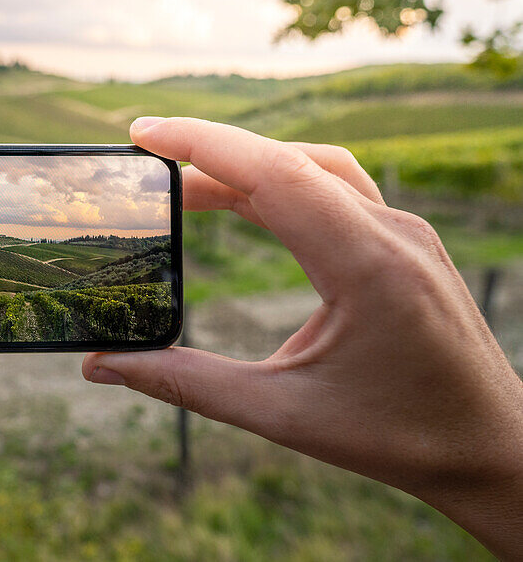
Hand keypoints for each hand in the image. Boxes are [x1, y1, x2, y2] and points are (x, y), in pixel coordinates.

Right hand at [83, 116, 522, 556]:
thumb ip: (185, 384)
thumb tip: (100, 366)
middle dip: (209, 152)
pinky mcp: (406, 241)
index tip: (141, 134)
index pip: (273, 173)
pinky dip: (281, 181)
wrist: (492, 449)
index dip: (201, 144)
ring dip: (247, 164)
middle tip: (144, 161)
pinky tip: (249, 201)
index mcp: (366, 265)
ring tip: (186, 185)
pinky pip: (336, 187)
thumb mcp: (280, 413)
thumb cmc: (396, 437)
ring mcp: (405, 232)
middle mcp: (392, 232)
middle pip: (287, 159)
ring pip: (315, 166)